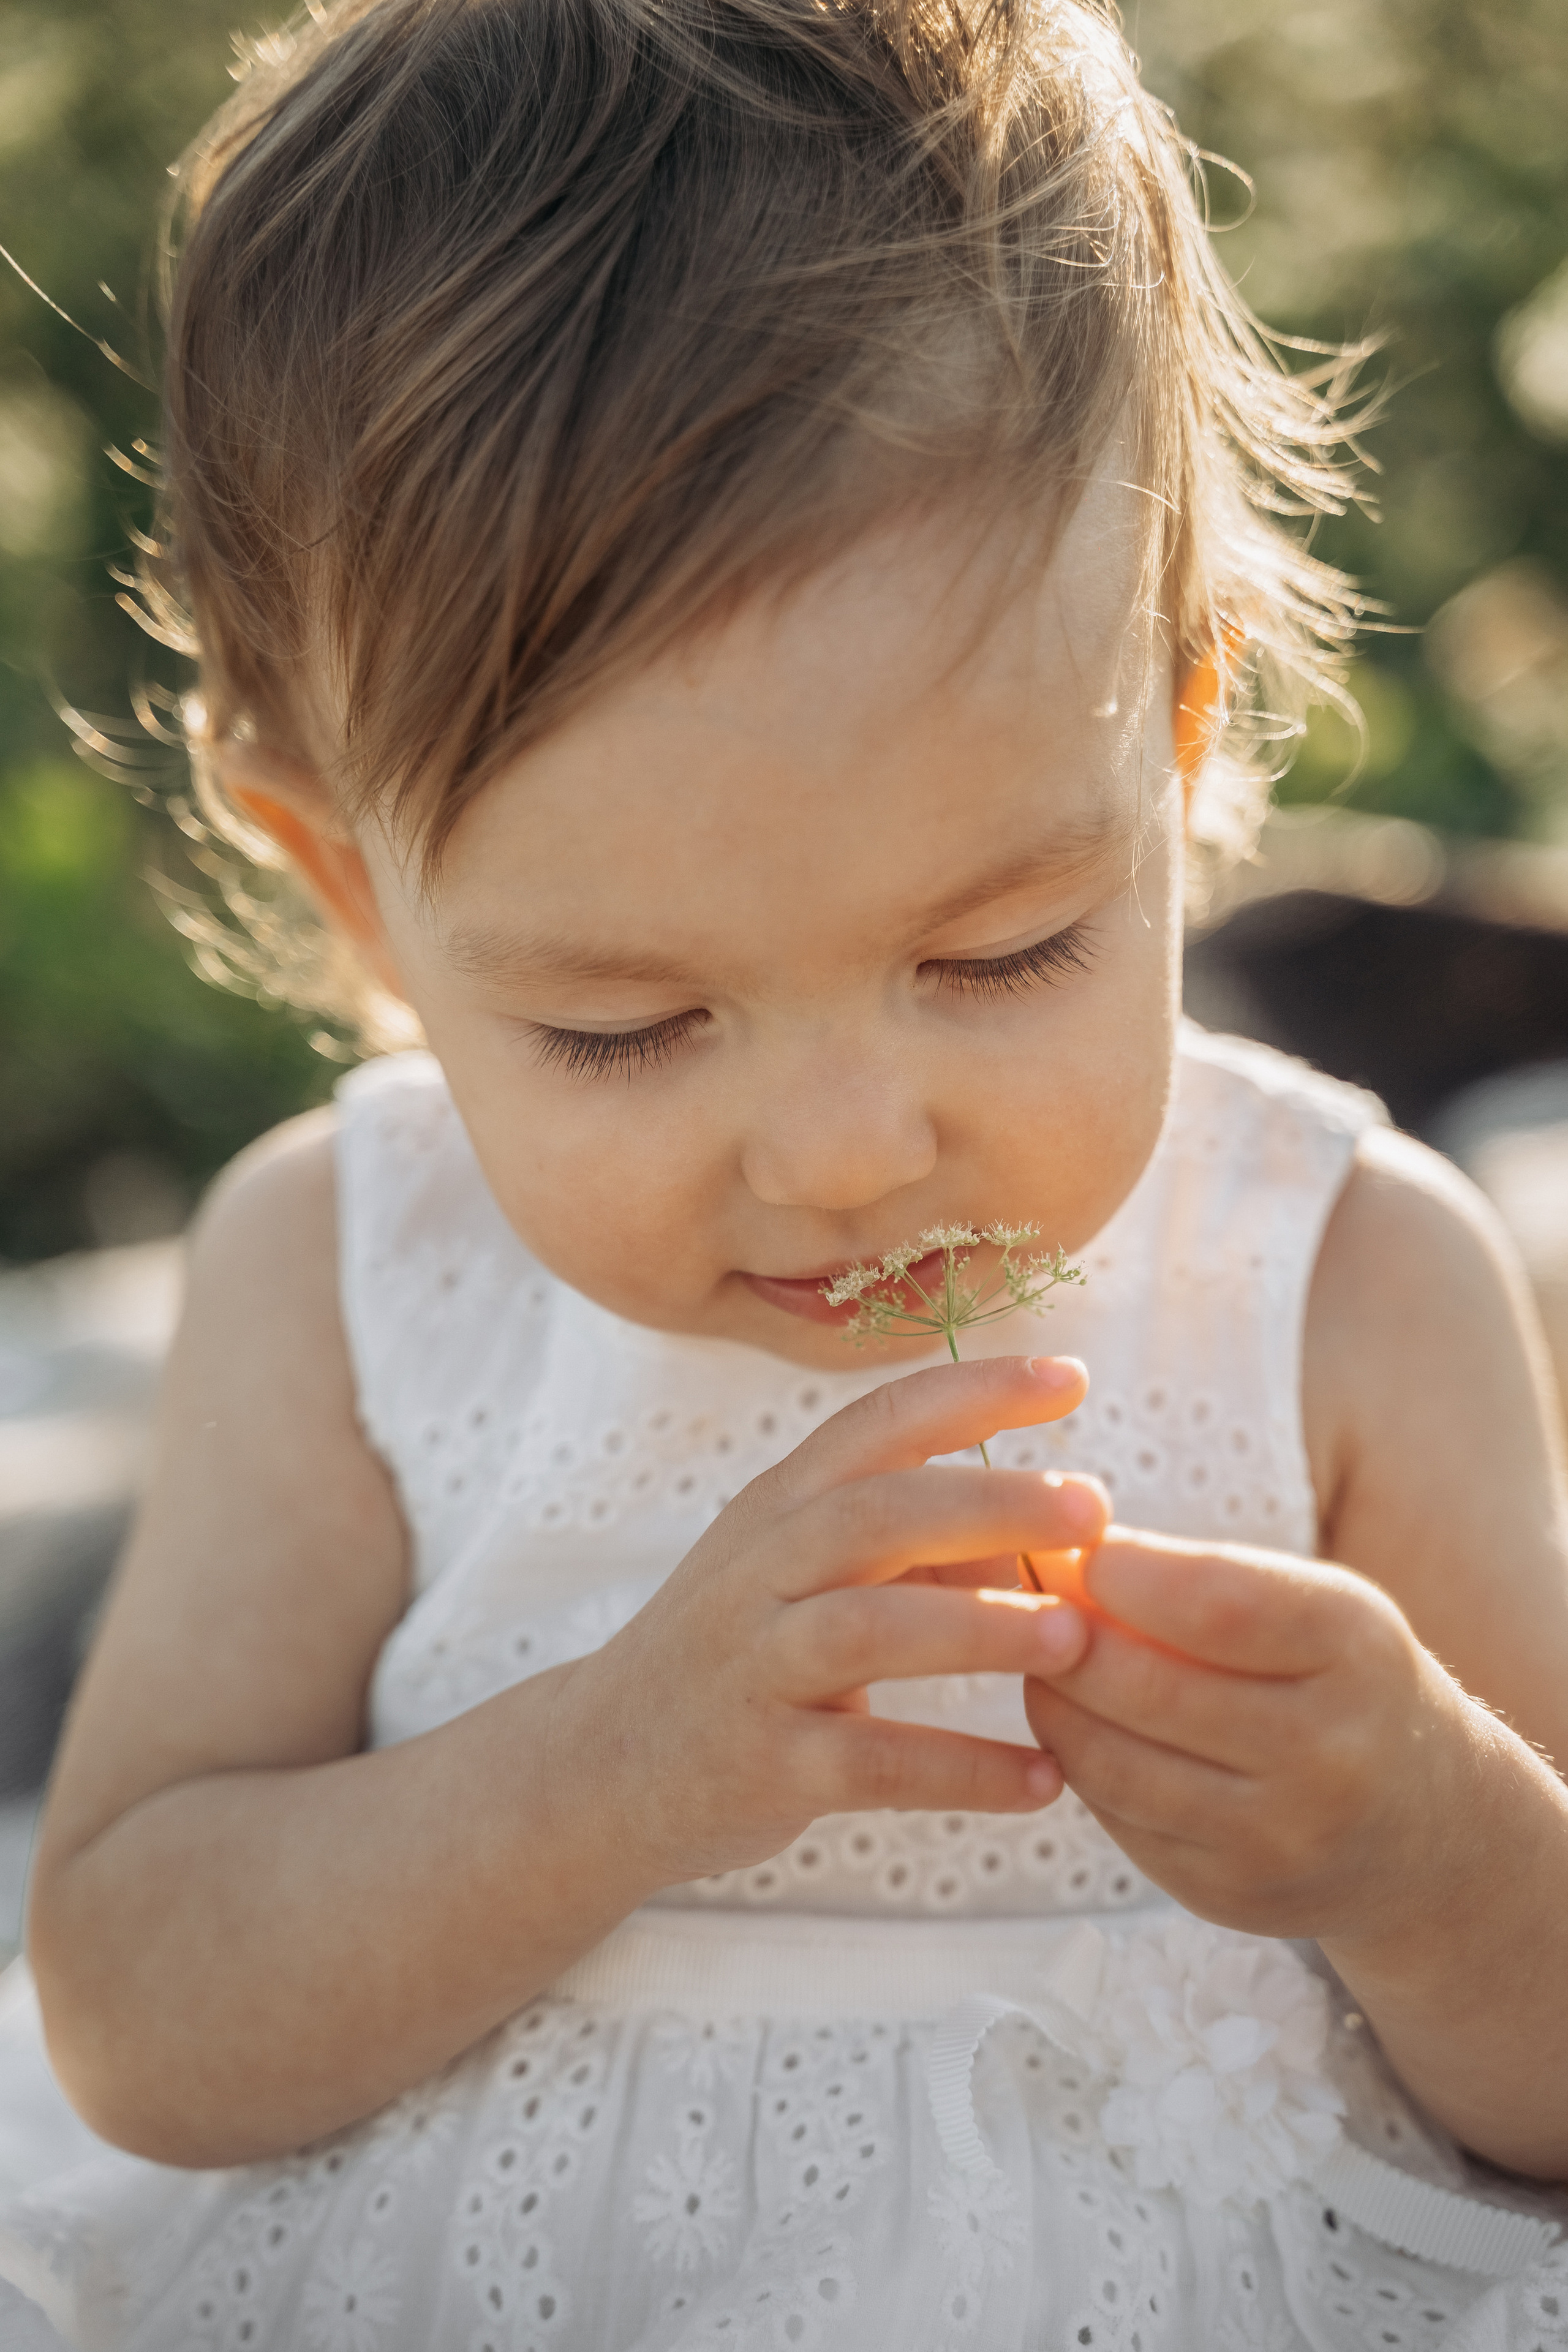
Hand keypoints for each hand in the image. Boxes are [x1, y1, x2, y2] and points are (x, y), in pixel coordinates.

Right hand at [563, 1356, 1106, 1885]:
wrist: (604, 1766)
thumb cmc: (742, 1649)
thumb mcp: (805, 1570)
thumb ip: (916, 1542)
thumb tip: (1049, 1524)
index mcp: (783, 1505)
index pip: (878, 1422)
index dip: (974, 1390)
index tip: (1072, 1378)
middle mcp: (763, 1570)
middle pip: (876, 1511)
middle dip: (989, 1501)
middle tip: (1093, 1507)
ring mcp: (756, 1666)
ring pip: (866, 1628)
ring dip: (978, 1626)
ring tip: (1074, 1637)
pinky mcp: (762, 1765)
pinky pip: (871, 1765)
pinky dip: (962, 1770)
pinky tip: (1044, 1782)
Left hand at [1021, 1531, 1475, 1947]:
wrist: (1424, 1830)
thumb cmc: (1343, 1681)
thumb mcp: (1314, 1606)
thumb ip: (1202, 1576)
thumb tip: (1059, 1556)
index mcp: (1355, 1653)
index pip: (1216, 1606)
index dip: (1123, 1574)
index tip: (1072, 1548)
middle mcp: (1326, 1756)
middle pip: (1148, 1689)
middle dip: (1064, 1637)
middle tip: (1026, 1601)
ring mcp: (1275, 1840)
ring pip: (1111, 1761)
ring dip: (1052, 1698)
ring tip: (1040, 1657)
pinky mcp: (1224, 1894)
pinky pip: (1113, 1816)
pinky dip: (1078, 1760)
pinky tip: (1077, 1722)